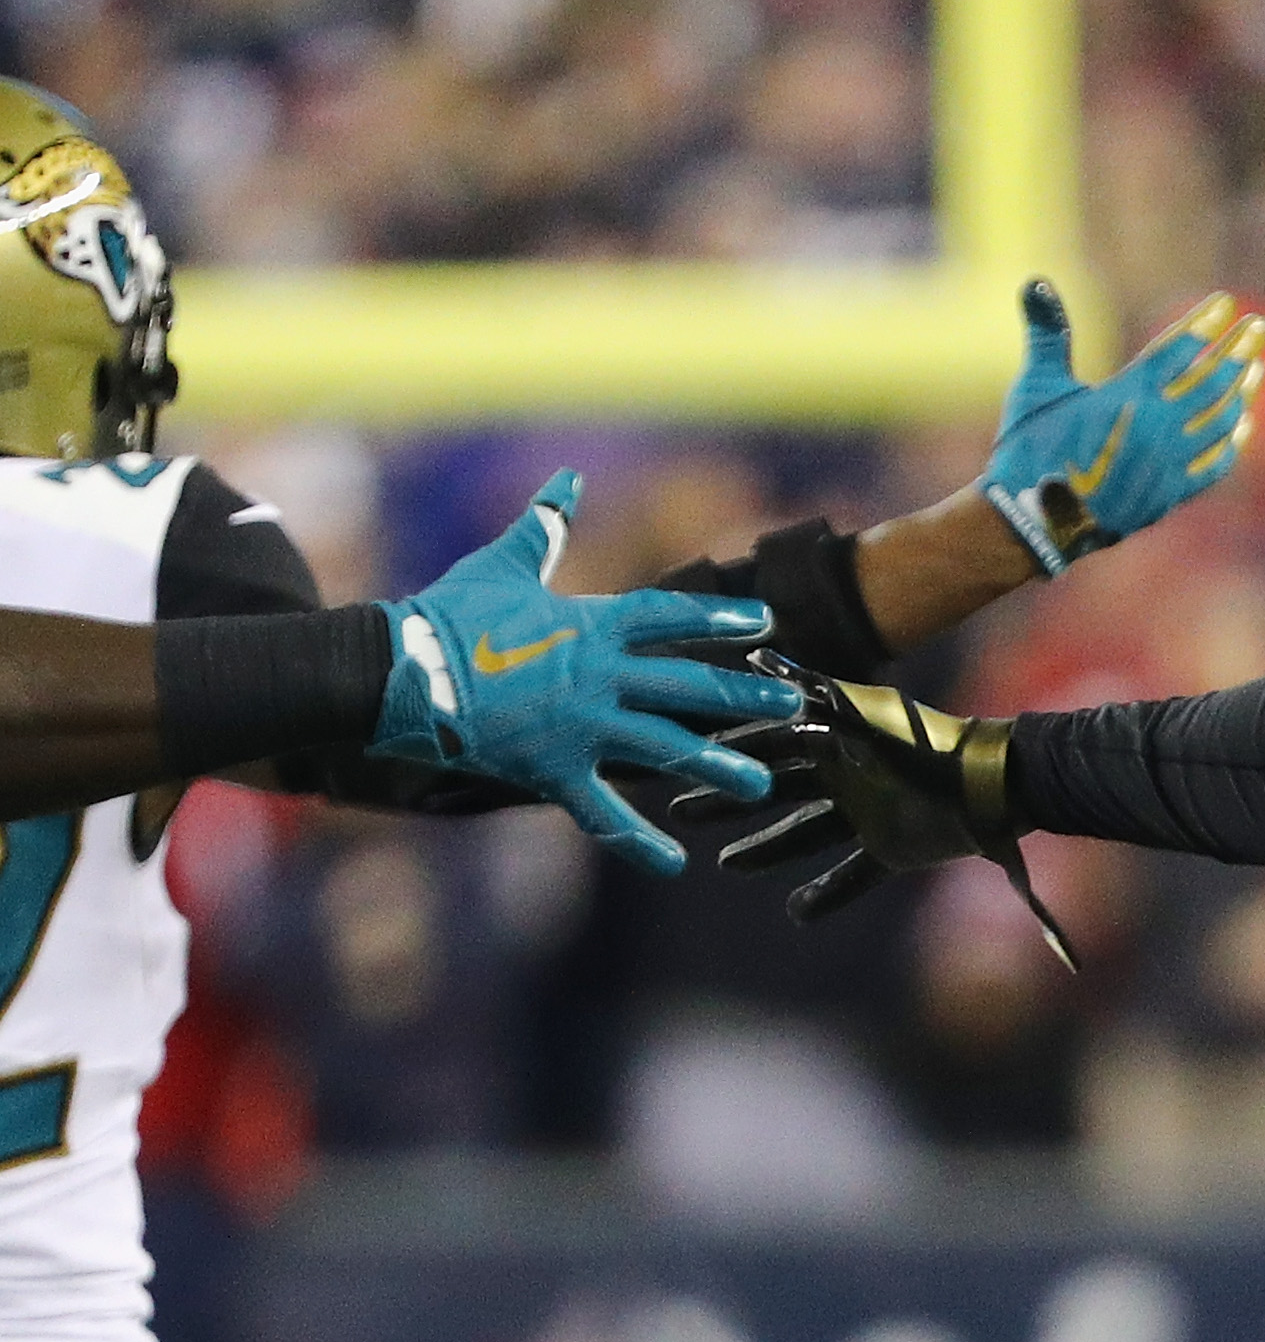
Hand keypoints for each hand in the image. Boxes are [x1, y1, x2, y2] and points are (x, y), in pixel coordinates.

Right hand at [368, 471, 801, 873]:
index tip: (766, 625)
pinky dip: (637, 842)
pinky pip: (602, 813)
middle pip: (686, 686)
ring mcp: (578, 726)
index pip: (670, 618)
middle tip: (793, 705)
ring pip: (662, 750)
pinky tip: (675, 864)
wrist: (394, 672)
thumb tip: (568, 477)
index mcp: (589, 625)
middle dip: (743, 696)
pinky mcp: (552, 770)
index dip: (719, 621)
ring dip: (716, 765)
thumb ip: (545, 526)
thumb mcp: (502, 566)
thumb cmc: (445, 615)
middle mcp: (596, 676)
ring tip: (763, 783)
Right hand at [675, 667, 1076, 966]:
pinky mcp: (894, 850)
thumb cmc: (928, 743)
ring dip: (767, 851)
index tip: (680, 763)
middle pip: (776, 790)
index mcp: (835, 739)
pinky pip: (853, 877)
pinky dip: (828, 895)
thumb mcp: (865, 714)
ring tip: (727, 865)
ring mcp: (868, 814)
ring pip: (805, 835)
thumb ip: (814, 693)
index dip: (724, 754)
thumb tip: (758, 663)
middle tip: (683, 814)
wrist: (993, 784)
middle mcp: (845, 775)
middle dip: (732, 800)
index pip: (766, 747)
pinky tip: (796, 911)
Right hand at [980, 281, 1264, 572]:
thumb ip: (1048, 333)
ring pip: (1220, 422)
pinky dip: (1232, 442)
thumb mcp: (1037, 386)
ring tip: (1256, 369)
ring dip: (1242, 392)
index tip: (1227, 303)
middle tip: (1259, 328)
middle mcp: (1156, 428)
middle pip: (1211, 382)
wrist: (1032, 523)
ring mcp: (1168, 464)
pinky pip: (1214, 465)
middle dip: (1237, 351)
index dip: (1204, 324)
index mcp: (1126, 396)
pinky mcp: (1169, 495)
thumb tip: (1036, 280)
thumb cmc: (1029, 450)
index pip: (1177, 350)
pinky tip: (1242, 424)